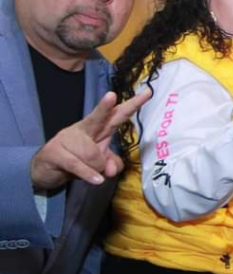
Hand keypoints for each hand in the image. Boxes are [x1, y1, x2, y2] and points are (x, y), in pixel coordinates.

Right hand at [30, 89, 150, 189]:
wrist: (44, 169)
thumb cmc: (77, 161)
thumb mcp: (100, 163)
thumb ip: (112, 164)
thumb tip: (112, 169)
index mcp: (98, 129)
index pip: (117, 115)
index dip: (132, 105)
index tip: (148, 93)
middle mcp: (84, 129)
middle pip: (98, 118)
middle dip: (105, 107)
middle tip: (111, 96)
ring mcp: (67, 138)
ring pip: (92, 154)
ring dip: (95, 168)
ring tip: (87, 170)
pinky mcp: (55, 152)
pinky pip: (78, 165)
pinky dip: (88, 174)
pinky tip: (96, 180)